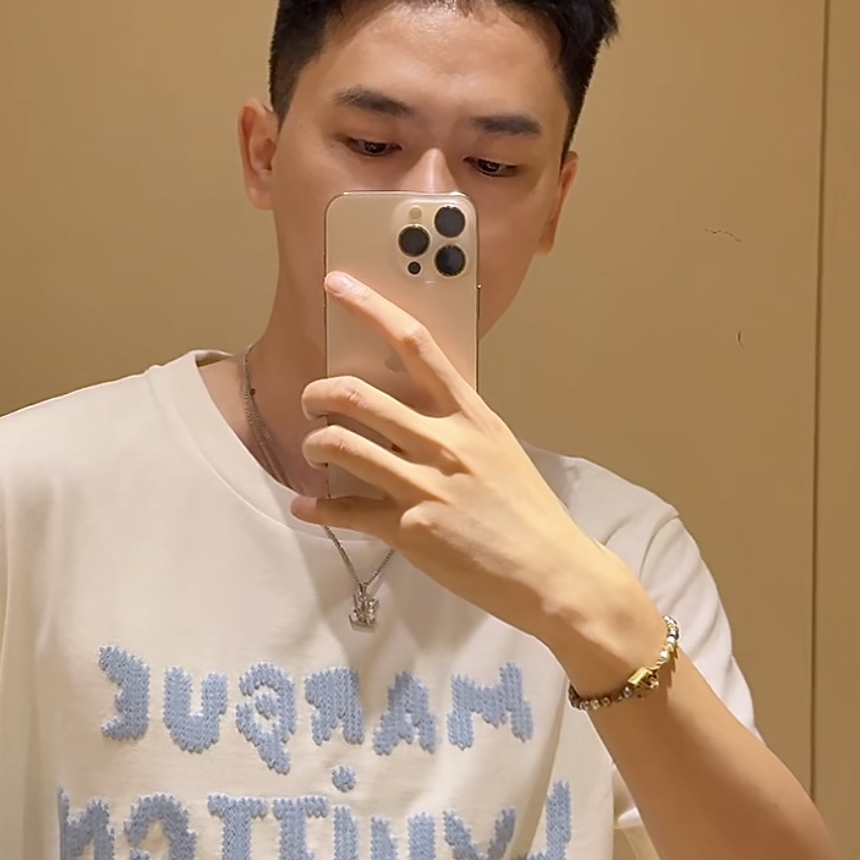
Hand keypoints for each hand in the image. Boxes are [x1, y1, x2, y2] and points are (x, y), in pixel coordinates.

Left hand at [295, 274, 661, 690]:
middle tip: (312, 400)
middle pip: (360, 396)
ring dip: (316, 442)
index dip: (371, 309)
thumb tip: (417, 410)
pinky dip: (317, 506)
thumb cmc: (528, 514)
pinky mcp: (409, 531)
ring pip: (342, 445)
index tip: (338, 284)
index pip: (417, 346)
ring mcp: (425, 487)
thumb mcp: (500, 451)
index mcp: (471, 416)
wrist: (552, 574)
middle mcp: (445, 443)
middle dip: (320, 393)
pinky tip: (307, 505)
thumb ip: (459, 426)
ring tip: (315, 447)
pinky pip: (345, 510)